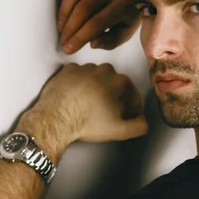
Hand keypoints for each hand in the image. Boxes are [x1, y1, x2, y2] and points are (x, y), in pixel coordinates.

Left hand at [33, 62, 147, 143]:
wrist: (56, 119)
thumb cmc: (87, 123)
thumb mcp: (119, 130)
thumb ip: (139, 126)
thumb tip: (143, 121)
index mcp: (120, 81)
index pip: (132, 94)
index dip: (131, 108)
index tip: (125, 117)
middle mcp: (103, 69)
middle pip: (115, 84)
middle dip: (113, 96)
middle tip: (105, 112)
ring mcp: (84, 68)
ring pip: (96, 78)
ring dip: (96, 88)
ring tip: (89, 105)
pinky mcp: (67, 70)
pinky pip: (78, 75)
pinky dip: (79, 84)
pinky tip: (76, 97)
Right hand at [58, 0, 140, 53]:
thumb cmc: (129, 10)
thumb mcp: (126, 29)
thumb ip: (111, 41)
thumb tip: (92, 44)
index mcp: (125, 3)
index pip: (96, 23)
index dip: (79, 38)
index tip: (68, 49)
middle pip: (83, 8)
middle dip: (69, 28)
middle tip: (62, 40)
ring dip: (63, 12)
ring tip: (61, 27)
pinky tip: (66, 6)